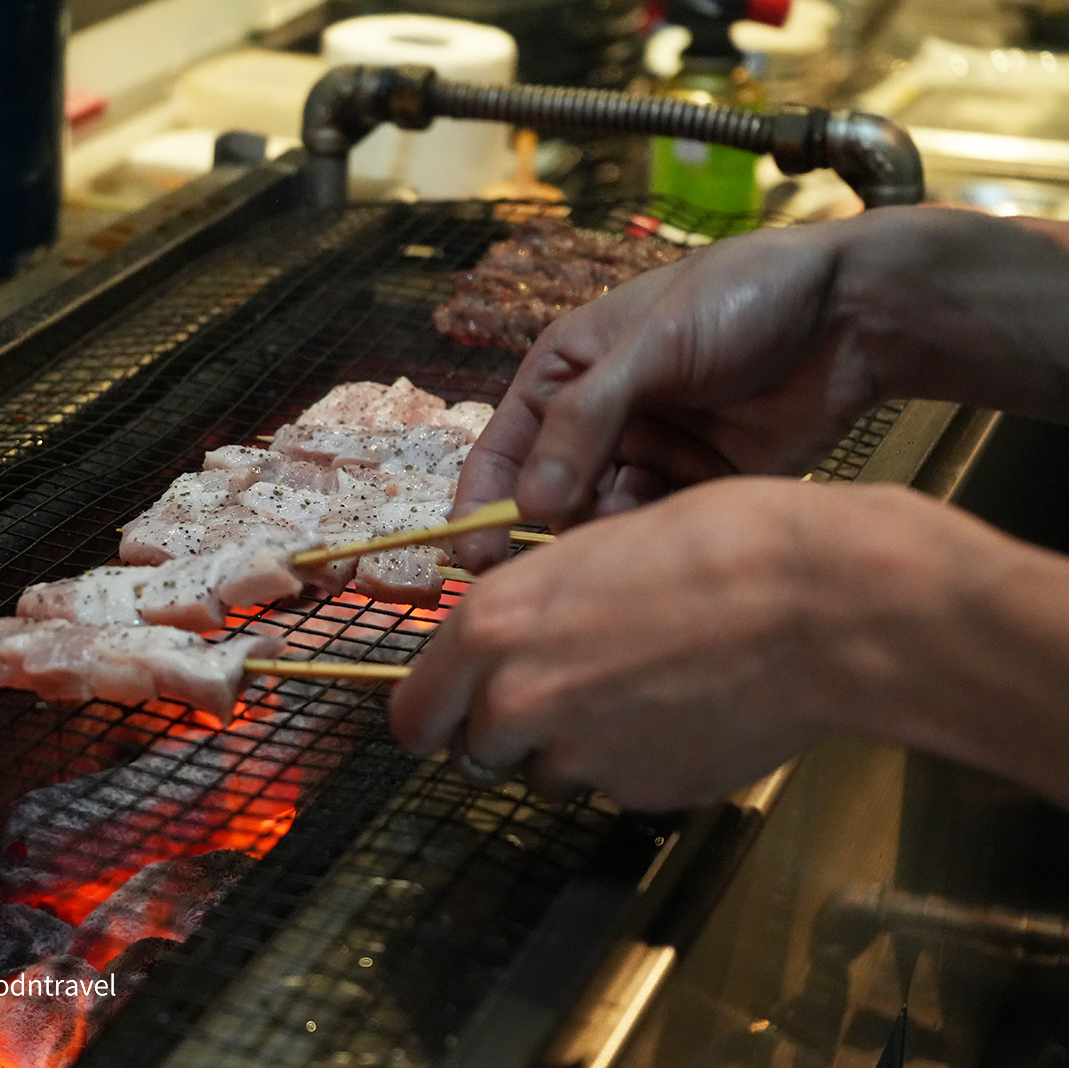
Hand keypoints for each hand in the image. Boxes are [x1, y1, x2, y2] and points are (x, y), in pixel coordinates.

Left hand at [391, 478, 1068, 811]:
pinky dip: (630, 761)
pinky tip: (678, 712)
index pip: (412, 714)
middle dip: (502, 731)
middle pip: (473, 752)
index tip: (446, 712)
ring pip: (543, 775)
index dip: (430, 714)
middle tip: (554, 694)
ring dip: (566, 748)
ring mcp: (582, 757)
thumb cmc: (718, 544)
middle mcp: (520, 700)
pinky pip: (613, 786)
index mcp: (493, 627)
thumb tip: (499, 642)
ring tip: (631, 692)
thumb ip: (527, 610)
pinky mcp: (642, 792)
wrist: (823, 603)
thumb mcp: (592, 550)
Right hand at [453, 208, 1068, 571]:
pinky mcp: (702, 486)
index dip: (483, 503)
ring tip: (625, 551)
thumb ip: (586, 420)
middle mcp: (599, 421)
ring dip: (607, 542)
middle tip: (553, 578)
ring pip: (603, 522)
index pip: (502, 449)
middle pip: (549, 496)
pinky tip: (669, 548)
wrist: (857, 311)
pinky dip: (655, 544)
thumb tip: (528, 506)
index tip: (476, 558)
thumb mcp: (652, 345)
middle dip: (548, 533)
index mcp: (566, 374)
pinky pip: (659, 530)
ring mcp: (651, 456)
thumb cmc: (742, 298)